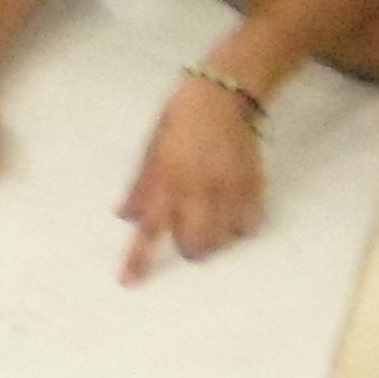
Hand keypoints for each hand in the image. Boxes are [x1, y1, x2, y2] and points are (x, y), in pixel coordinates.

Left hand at [118, 71, 268, 283]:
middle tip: (188, 232)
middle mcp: (197, 190)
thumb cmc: (180, 119)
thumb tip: (125, 216)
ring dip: (215, 238)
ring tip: (212, 218)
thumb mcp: (152, 149)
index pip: (149, 229)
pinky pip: (249, 224)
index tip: (129, 283)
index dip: (138, 259)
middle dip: (189, 247)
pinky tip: (235, 212)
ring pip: (223, 240)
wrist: (224, 94)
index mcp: (167, 180)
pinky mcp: (253, 185)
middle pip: (194, 245)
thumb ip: (141, 186)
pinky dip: (240, 226)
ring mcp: (228, 189)